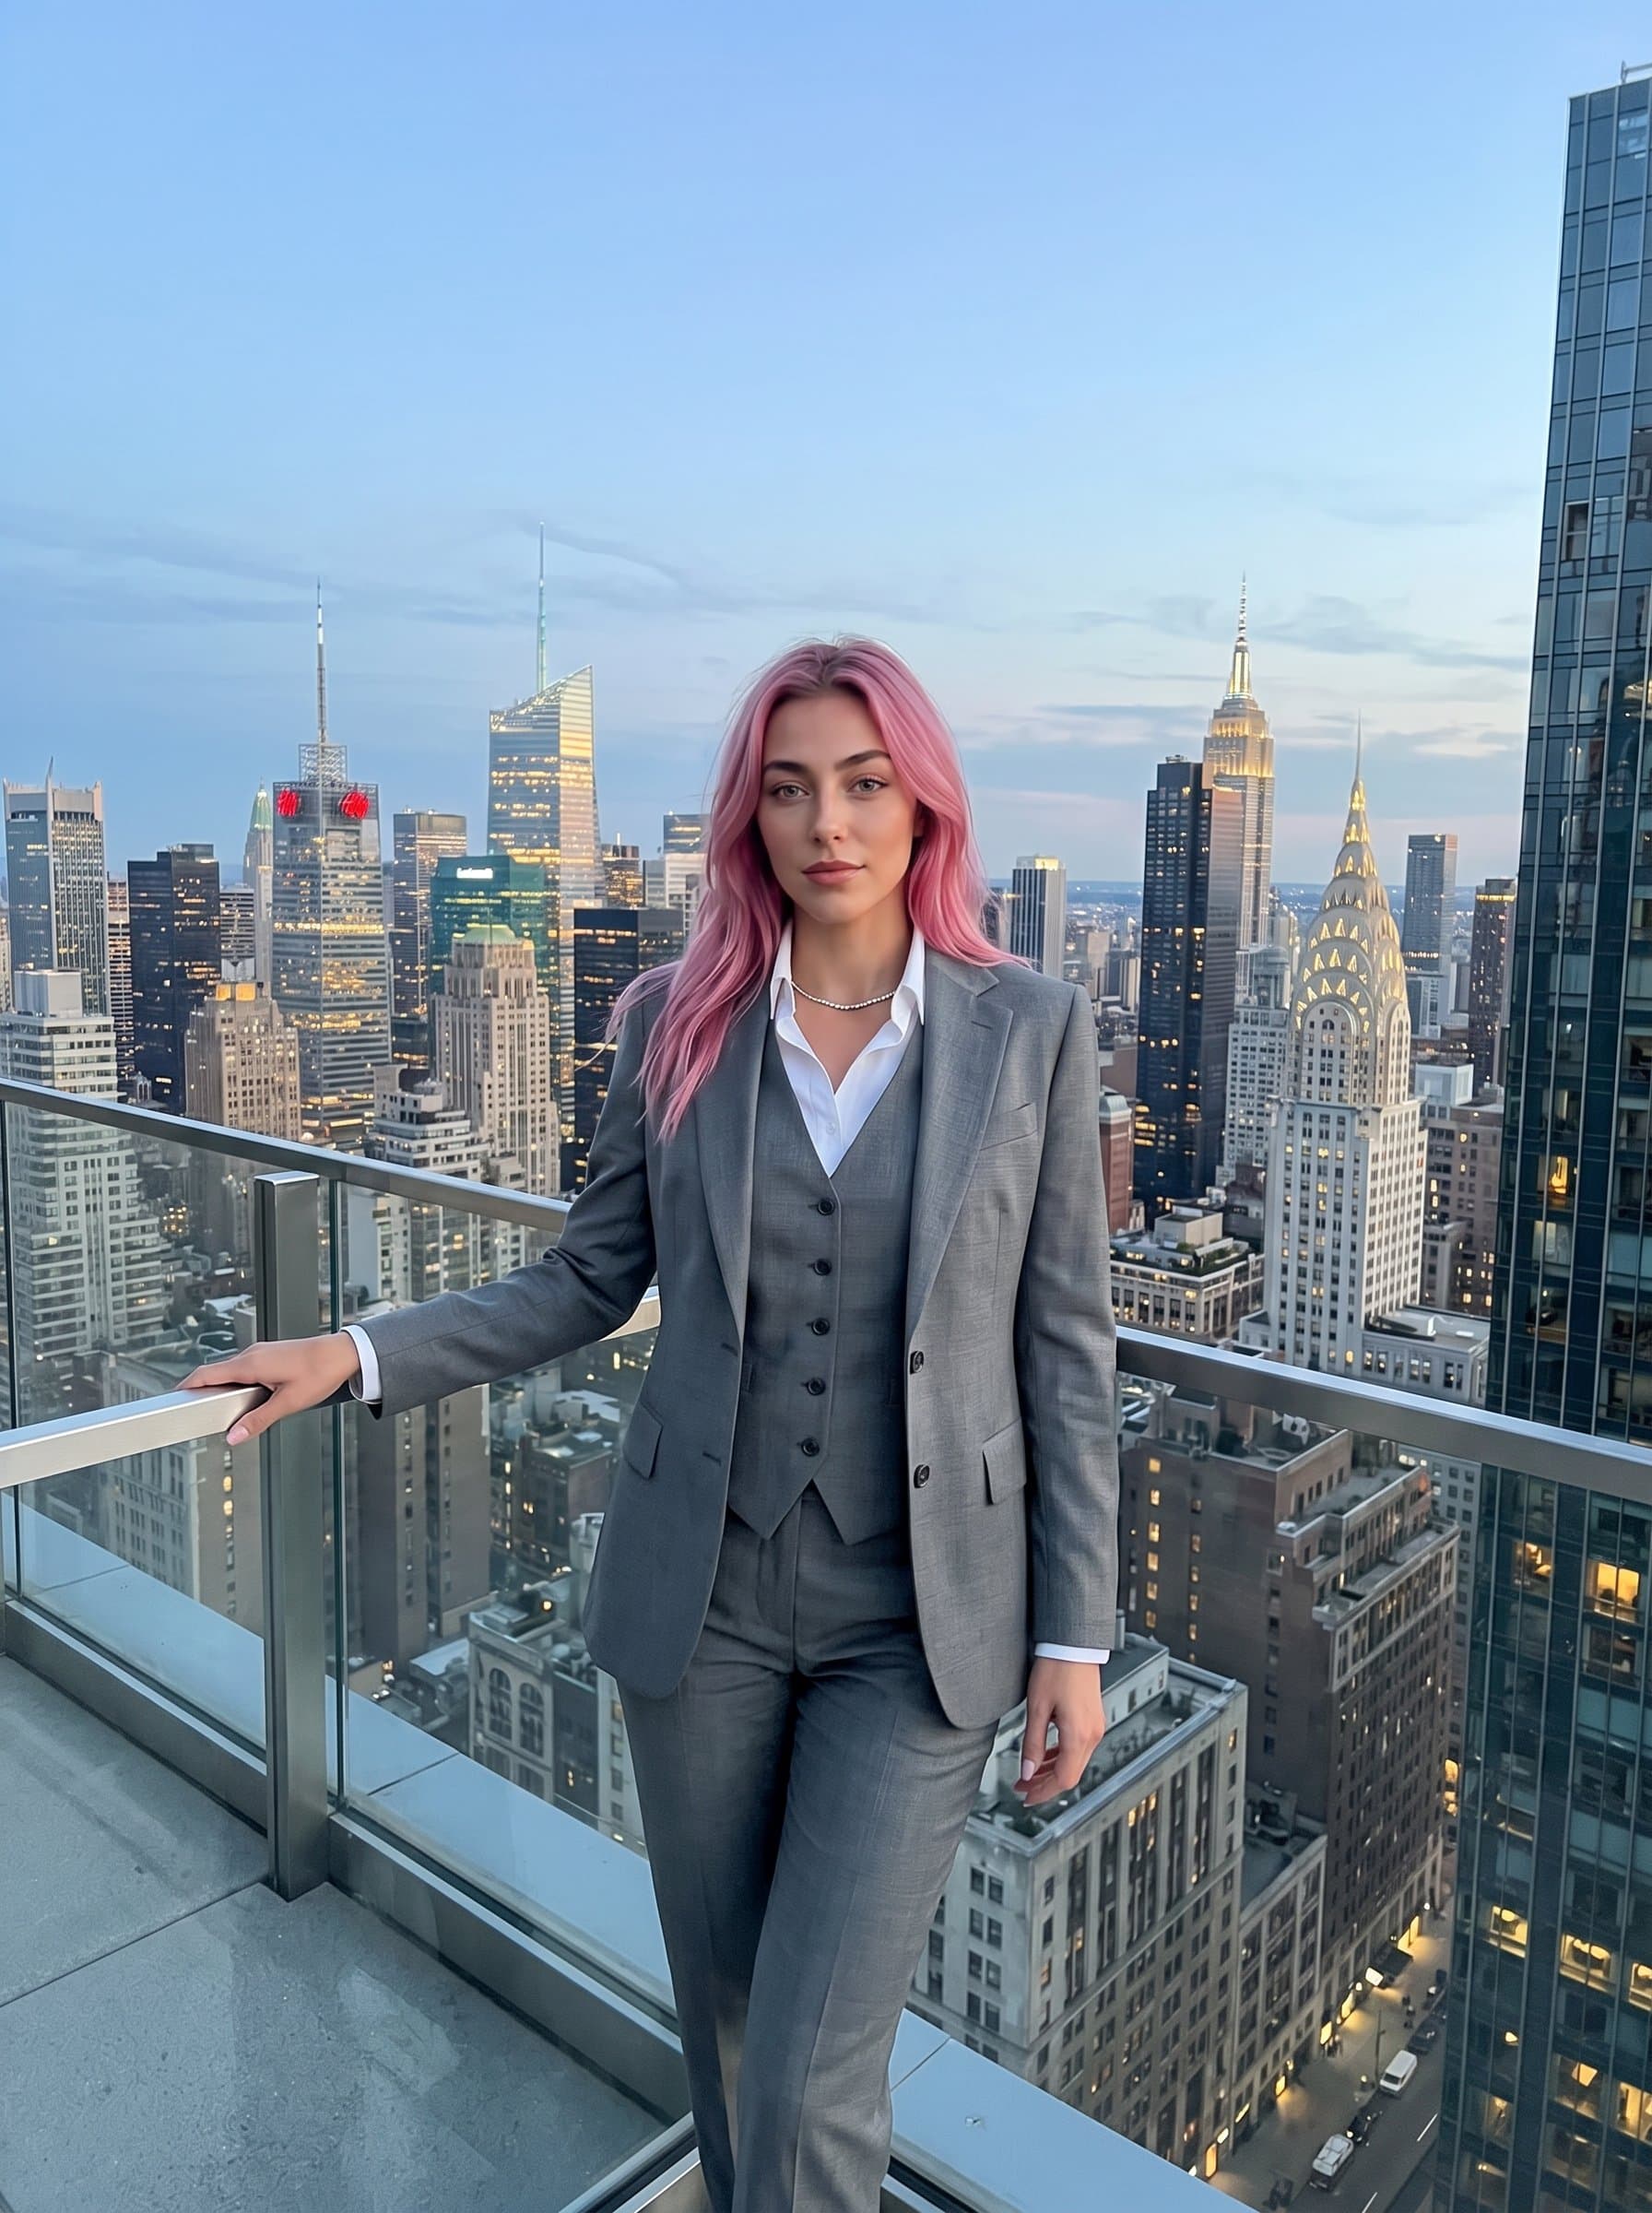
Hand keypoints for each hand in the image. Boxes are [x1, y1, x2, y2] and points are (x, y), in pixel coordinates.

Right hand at [179, 1332, 361, 1444]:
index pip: (206, 1373)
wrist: (343, 1353)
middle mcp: (251, 1354)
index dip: (187, 1386)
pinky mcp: (268, 1354)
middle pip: (214, 1372)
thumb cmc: (320, 1373)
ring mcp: (260, 1352)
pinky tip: (244, 1397)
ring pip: (229, 1370)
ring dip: (220, 1387)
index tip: (173, 1398)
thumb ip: (258, 1420)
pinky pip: (243, 1368)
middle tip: (193, 1411)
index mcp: (250, 1364)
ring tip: (218, 1409)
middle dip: (201, 1391)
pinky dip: (235, 1382)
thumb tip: (234, 1436)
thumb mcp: (288, 1403)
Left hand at [1014, 1656, 1105, 1806]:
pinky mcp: (1093, 1720)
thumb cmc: (1056, 1669)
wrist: (1073, 1645)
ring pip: (1075, 1763)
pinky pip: (1078, 1749)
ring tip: (1029, 1773)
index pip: (1063, 1779)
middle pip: (1070, 1775)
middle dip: (1045, 1784)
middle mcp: (1092, 1734)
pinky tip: (1045, 1756)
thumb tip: (1027, 1772)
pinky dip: (1061, 1757)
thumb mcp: (1037, 1709)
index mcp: (1078, 1734)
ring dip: (1052, 1771)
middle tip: (1022, 1787)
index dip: (1043, 1792)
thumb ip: (1032, 1744)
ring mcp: (1095, 1728)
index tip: (1026, 1796)